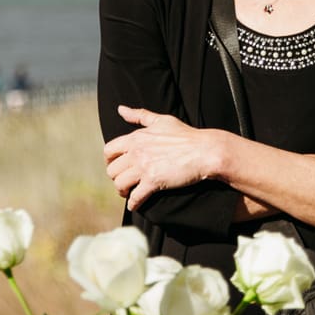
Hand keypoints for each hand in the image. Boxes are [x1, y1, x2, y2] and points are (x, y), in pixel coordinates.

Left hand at [104, 106, 223, 209]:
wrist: (205, 151)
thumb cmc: (186, 135)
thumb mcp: (161, 120)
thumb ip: (140, 115)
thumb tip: (121, 109)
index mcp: (135, 137)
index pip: (109, 150)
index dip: (110, 161)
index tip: (116, 167)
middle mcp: (136, 152)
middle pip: (112, 170)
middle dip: (116, 178)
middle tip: (124, 182)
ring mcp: (143, 167)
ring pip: (120, 184)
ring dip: (123, 191)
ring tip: (129, 192)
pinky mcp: (153, 181)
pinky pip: (135, 197)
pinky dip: (133, 203)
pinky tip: (135, 205)